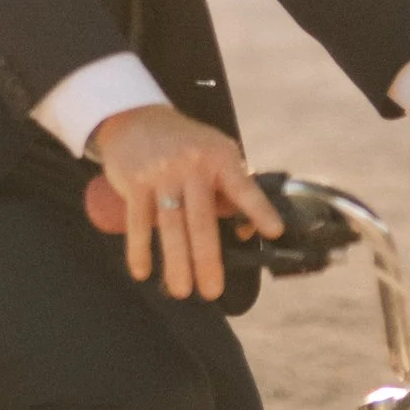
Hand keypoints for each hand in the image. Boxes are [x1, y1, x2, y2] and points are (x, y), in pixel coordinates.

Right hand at [89, 103, 281, 300]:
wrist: (137, 119)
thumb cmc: (186, 145)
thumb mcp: (216, 154)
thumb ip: (232, 190)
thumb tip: (247, 231)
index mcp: (220, 157)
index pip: (243, 187)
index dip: (259, 210)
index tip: (274, 232)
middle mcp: (192, 164)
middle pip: (201, 220)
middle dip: (207, 260)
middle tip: (213, 291)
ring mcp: (161, 173)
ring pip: (170, 226)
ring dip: (176, 262)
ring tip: (182, 291)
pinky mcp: (134, 181)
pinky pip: (137, 221)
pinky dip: (139, 249)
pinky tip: (143, 271)